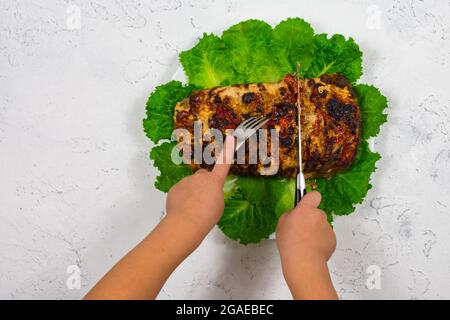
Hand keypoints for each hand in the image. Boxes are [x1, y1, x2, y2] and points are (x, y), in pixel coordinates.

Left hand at [84, 136, 234, 299]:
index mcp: (214, 181)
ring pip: (191, 185)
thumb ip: (214, 194)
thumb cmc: (207, 216)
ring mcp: (186, 181)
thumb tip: (206, 193)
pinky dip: (182, 198)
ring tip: (193, 209)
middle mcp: (200, 177)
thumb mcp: (219, 205)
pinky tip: (183, 209)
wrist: (186, 222)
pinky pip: (180, 191)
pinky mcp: (174, 188)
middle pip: (204, 176)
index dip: (227, 151)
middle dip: (204, 184)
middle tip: (205, 200)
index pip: (223, 163)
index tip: (230, 137)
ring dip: (192, 193)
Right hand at [276, 191, 337, 299]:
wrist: (304, 262)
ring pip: (321, 226)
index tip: (307, 203)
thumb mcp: (281, 224)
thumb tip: (294, 215)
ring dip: (315, 231)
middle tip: (301, 230)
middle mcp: (319, 215)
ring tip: (305, 243)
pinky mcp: (332, 239)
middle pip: (317, 213)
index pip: (314, 195)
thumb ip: (290, 215)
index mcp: (306, 209)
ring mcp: (327, 227)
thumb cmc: (290, 243)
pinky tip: (312, 249)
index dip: (310, 198)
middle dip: (311, 219)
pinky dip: (320, 242)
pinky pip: (326, 237)